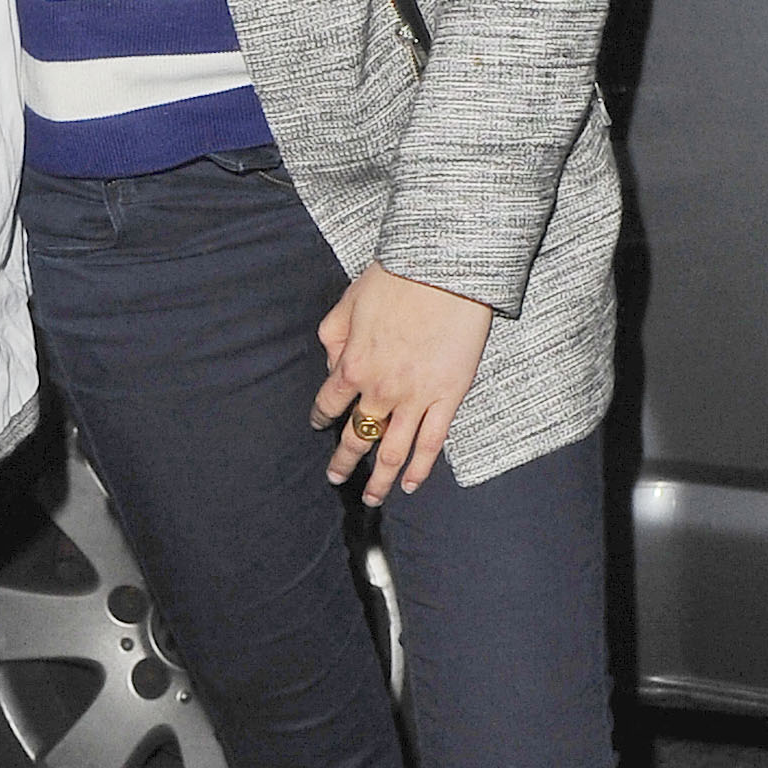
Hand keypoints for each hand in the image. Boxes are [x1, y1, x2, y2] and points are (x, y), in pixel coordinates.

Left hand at [310, 263, 493, 504]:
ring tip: (372, 496)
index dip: (321, 418)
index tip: (319, 424)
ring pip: (392, 452)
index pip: (329, 404)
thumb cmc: (396, 278)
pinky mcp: (448, 397)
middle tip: (336, 476)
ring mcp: (415, 398)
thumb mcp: (347, 303)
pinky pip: (431, 443)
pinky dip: (419, 468)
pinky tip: (410, 484)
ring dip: (379, 479)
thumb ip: (334, 338)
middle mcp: (380, 390)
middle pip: (357, 437)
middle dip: (344, 460)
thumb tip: (333, 365)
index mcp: (352, 366)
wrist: (445, 271)